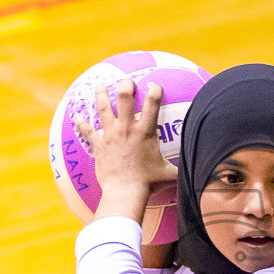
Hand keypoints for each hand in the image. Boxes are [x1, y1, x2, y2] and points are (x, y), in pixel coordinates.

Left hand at [75, 79, 176, 222]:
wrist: (125, 191)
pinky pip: (87, 130)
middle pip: (125, 98)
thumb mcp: (169, 173)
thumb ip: (181, 168)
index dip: (155, 91)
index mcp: (145, 132)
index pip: (153, 104)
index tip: (155, 86)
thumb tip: (197, 170)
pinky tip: (76, 115)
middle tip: (127, 82)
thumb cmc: (148, 182)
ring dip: (101, 94)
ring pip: (104, 108)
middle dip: (126, 86)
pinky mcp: (98, 145)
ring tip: (99, 84)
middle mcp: (127, 128)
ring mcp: (111, 135)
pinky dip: (81, 123)